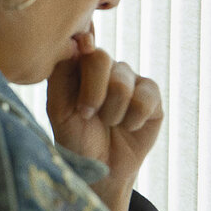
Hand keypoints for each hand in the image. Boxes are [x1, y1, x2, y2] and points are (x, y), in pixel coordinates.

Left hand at [46, 31, 162, 210]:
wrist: (101, 168)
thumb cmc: (74, 136)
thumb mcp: (59, 109)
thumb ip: (62, 75)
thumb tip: (78, 43)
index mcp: (78, 65)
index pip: (80, 45)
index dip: (83, 47)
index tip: (83, 47)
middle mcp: (104, 67)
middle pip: (101, 58)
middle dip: (92, 92)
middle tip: (87, 114)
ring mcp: (129, 78)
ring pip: (122, 82)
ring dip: (112, 111)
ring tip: (108, 123)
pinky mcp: (151, 94)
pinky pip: (145, 97)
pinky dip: (133, 118)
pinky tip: (128, 126)